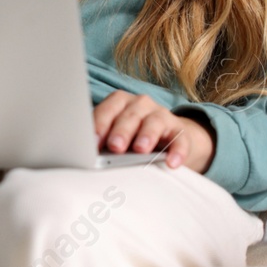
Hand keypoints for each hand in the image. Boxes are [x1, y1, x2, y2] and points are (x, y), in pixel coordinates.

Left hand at [93, 90, 214, 172]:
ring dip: (147, 135)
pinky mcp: (180, 131)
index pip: (109, 110)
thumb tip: (86, 156)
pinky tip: (172, 163)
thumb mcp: (116, 135)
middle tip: (115, 146)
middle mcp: (141, 105)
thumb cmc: (132, 137)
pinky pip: (179, 139)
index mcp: (120, 103)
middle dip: (121, 131)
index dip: (100, 124)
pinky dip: (176, 151)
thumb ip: (103, 141)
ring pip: (154, 122)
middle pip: (130, 115)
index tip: (93, 142)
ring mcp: (162, 116)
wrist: (168, 139)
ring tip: (140, 149)